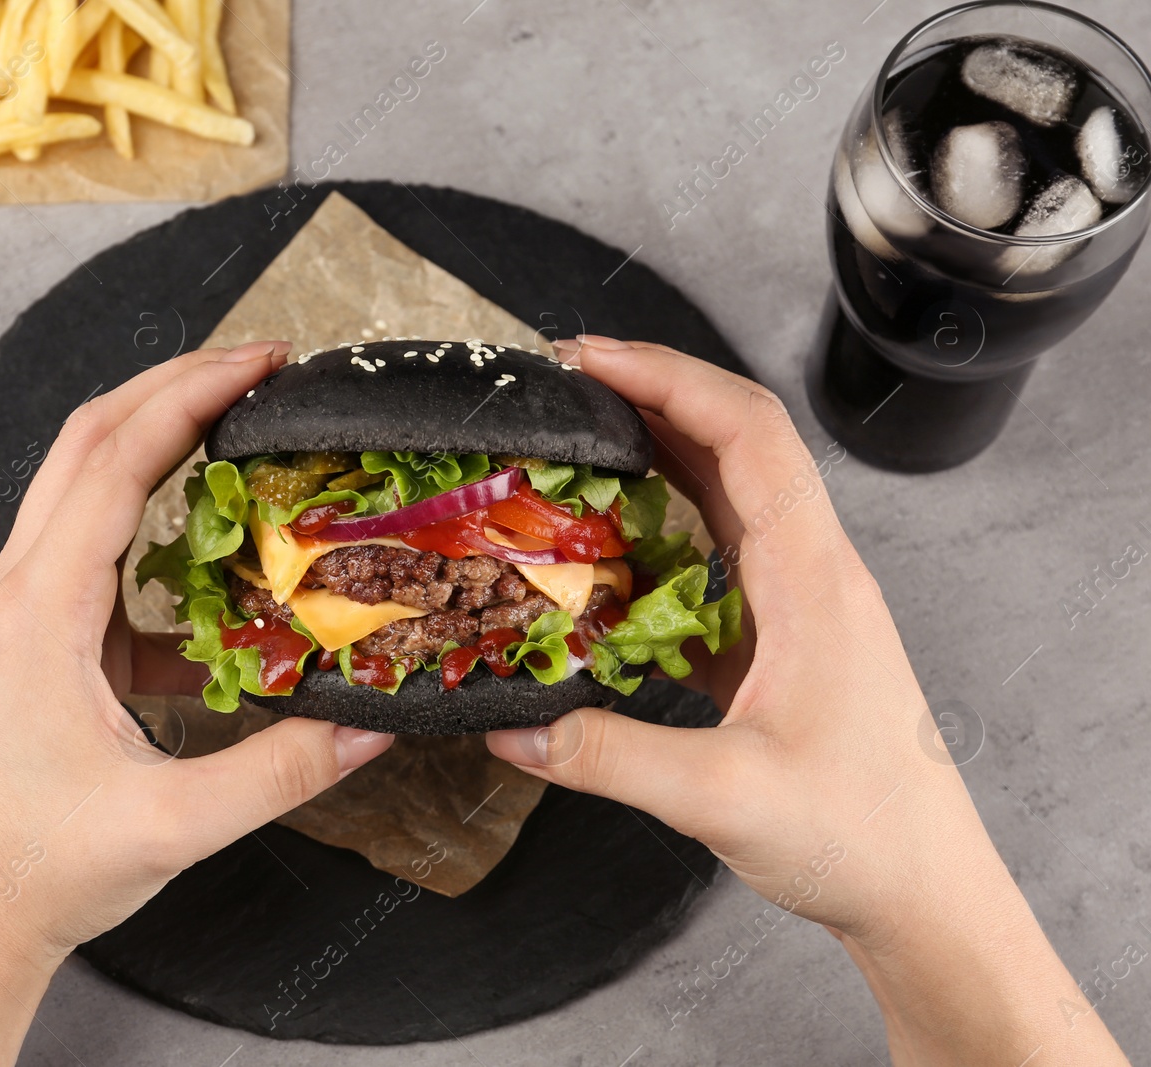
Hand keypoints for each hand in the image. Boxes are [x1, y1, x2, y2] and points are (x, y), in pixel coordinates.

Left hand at [0, 341, 392, 1065]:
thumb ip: (282, 771)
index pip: (117, 461)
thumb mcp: (174, 824)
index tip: (263, 364)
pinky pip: (102, 547)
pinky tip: (223, 555)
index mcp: (42, 610)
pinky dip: (159, 518)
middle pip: (90, 439)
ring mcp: (27, 607)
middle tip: (262, 363)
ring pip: (85, 480)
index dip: (192, 397)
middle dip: (174, 383)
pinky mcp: (44, 634)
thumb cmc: (42, 865)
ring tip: (240, 417)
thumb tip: (373, 723)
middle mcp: (23, 587)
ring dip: (158, 433)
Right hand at [487, 336, 1126, 1066]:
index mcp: (813, 578)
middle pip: (734, 442)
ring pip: (725, 493)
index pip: (748, 433)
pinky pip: (715, 554)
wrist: (923, 891)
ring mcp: (799, 600)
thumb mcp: (721, 797)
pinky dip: (656, 531)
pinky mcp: (780, 636)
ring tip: (571, 448)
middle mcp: (811, 570)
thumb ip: (605, 756)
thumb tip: (510, 724)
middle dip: (648, 396)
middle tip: (561, 387)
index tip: (589, 360)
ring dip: (653, 457)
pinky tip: (604, 549)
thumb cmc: (860, 834)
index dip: (667, 379)